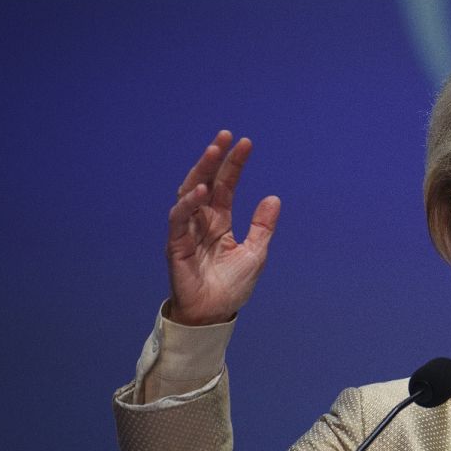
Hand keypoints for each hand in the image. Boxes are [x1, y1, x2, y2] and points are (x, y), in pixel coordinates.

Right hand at [166, 130, 279, 325]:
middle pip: (205, 182)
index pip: (225, 186)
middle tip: (225, 136)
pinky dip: (188, 204)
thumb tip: (274, 198)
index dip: (234, 165)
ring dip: (200, 172)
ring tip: (213, 152)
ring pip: (189, 194)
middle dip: (214, 159)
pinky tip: (200, 190)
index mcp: (220, 221)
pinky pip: (179, 221)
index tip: (246, 143)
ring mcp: (187, 232)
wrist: (216, 314)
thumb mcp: (255, 252)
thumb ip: (262, 226)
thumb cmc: (232, 286)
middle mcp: (202, 222)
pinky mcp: (176, 246)